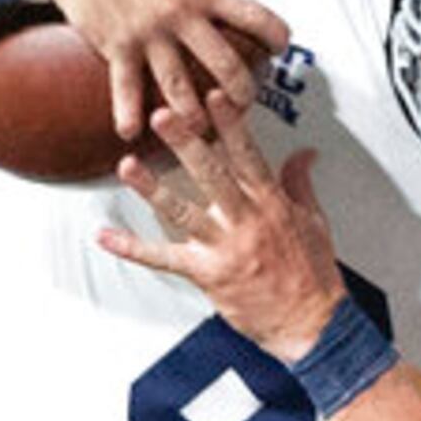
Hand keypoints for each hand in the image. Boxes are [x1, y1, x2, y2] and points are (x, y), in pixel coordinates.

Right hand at [21, 0, 289, 138]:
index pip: (254, 15)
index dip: (276, 34)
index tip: (279, 46)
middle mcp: (179, 13)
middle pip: (225, 64)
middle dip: (242, 91)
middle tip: (245, 103)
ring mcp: (147, 33)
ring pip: (180, 87)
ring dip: (193, 116)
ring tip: (200, 130)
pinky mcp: (115, 45)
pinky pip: (125, 88)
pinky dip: (127, 114)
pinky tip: (130, 134)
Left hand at [105, 90, 347, 357]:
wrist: (311, 324)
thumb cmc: (313, 276)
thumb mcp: (314, 222)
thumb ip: (300, 183)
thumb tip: (304, 154)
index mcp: (271, 203)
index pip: (248, 155)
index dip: (230, 124)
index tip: (215, 96)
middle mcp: (246, 221)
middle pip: (211, 174)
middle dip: (186, 142)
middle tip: (163, 115)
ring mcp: (224, 248)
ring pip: (183, 211)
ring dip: (152, 188)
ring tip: (127, 165)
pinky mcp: (208, 275)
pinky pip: (164, 259)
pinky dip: (133, 248)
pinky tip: (107, 237)